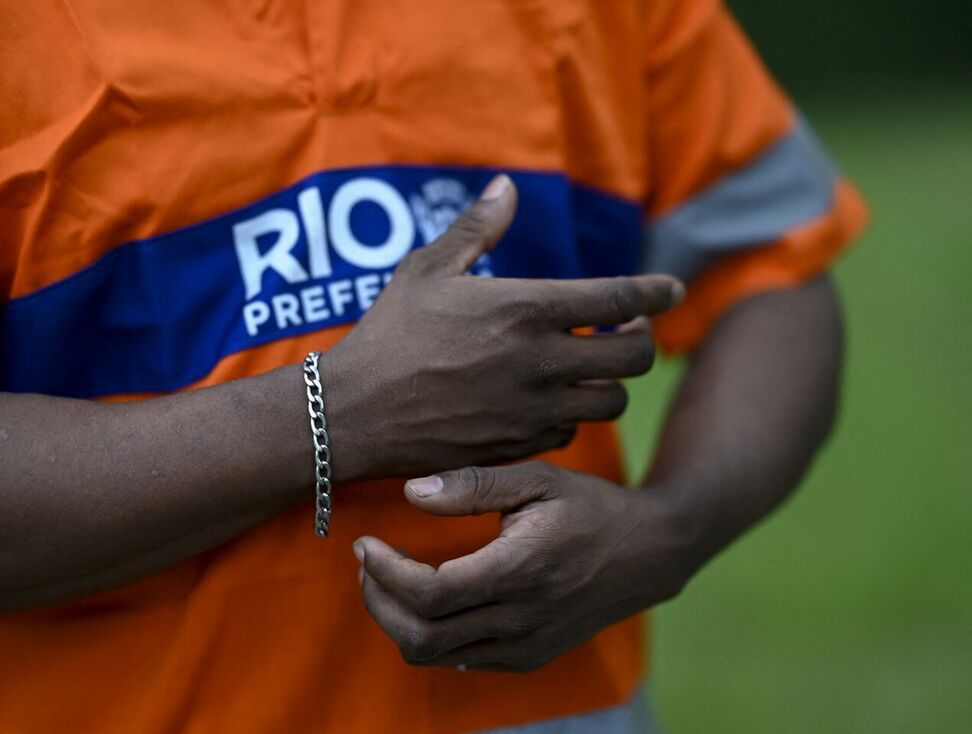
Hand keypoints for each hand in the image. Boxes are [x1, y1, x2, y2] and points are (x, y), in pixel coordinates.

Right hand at [325, 175, 683, 479]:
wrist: (354, 414)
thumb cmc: (387, 334)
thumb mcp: (425, 269)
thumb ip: (476, 228)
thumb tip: (507, 185)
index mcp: (525, 308)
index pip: (619, 298)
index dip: (655, 291)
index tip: (672, 288)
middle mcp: (541, 361)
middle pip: (634, 357)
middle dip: (642, 339)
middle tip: (628, 330)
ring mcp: (533, 409)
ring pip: (611, 401)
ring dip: (610, 381)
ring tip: (592, 366)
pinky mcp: (518, 444)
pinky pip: (571, 432)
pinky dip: (572, 414)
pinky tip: (550, 399)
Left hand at [354, 462, 696, 671]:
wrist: (649, 553)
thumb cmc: (590, 507)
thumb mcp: (537, 479)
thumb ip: (472, 484)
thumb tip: (411, 492)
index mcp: (520, 570)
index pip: (430, 592)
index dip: (385, 572)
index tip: (366, 544)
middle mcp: (521, 618)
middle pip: (421, 635)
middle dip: (378, 601)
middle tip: (368, 562)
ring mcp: (525, 645)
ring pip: (434, 654)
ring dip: (397, 620)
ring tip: (389, 578)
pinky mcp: (528, 657)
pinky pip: (459, 658)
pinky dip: (428, 634)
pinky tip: (428, 597)